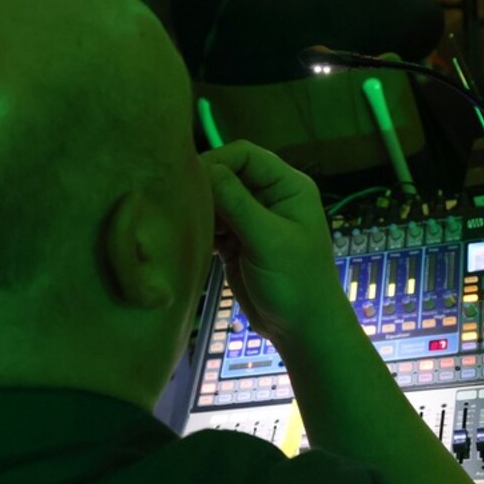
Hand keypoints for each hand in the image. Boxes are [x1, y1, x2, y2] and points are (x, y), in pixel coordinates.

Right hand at [201, 141, 347, 343]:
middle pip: (226, 174)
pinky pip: (211, 223)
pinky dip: (199, 228)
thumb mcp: (268, 240)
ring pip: (215, 199)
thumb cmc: (296, 283)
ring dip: (199, 209)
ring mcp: (251, 220)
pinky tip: (188, 239)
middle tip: (180, 205)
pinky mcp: (236, 241)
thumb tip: (204, 168)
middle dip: (204, 187)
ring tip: (182, 224)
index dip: (217, 161)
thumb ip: (237, 202)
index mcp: (287, 186)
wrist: (302, 329)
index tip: (190, 182)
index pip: (244, 155)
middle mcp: (269, 197)